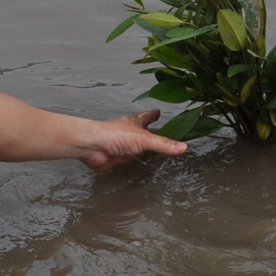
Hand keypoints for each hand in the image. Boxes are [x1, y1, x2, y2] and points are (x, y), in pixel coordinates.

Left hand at [72, 110, 188, 170]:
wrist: (92, 147)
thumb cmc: (115, 135)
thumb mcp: (144, 139)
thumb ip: (163, 145)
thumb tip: (184, 147)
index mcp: (136, 123)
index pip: (147, 116)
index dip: (154, 114)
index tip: (159, 112)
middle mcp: (130, 133)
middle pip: (144, 132)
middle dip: (153, 133)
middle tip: (164, 134)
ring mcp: (123, 145)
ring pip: (138, 146)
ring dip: (144, 148)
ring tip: (155, 150)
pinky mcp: (117, 158)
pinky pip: (130, 159)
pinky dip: (136, 160)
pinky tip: (139, 162)